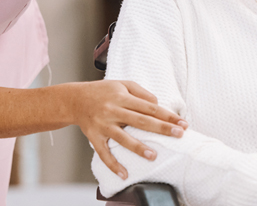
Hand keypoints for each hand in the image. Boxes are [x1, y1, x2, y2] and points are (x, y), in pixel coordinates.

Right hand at [67, 80, 187, 178]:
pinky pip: (104, 153)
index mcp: (122, 97)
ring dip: (139, 148)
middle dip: (162, 128)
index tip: (182, 123)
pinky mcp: (94, 137)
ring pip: (123, 138)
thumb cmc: (102, 91)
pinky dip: (113, 165)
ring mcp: (103, 125)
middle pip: (141, 121)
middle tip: (179, 135)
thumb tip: (157, 104)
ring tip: (153, 156)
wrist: (74, 100)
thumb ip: (142, 92)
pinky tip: (124, 174)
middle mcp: (113, 111)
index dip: (167, 115)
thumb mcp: (122, 84)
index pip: (150, 107)